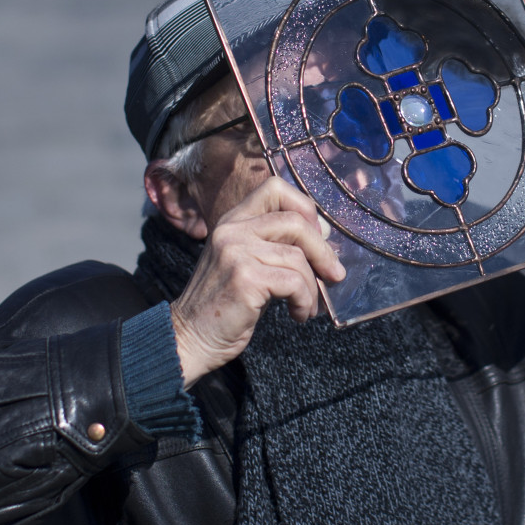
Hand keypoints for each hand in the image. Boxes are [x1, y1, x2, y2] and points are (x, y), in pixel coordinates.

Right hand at [170, 177, 345, 385]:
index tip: (318, 236)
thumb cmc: (226, 305)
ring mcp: (236, 252)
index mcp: (233, 221)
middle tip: (333, 275)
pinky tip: (298, 314)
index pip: (275, 187)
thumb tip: (324, 236)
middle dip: (322, 251)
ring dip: (312, 287)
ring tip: (307, 307)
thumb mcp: (247, 263)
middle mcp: (232, 230)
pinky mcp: (244, 278)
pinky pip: (294, 282)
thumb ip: (276, 245)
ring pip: (298, 258)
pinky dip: (304, 301)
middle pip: (295, 221)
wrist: (191, 337)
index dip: (305, 208)